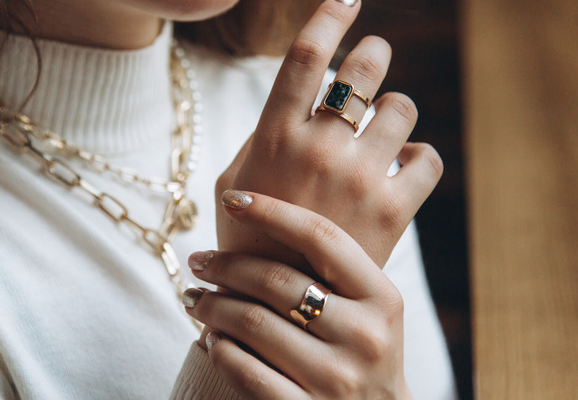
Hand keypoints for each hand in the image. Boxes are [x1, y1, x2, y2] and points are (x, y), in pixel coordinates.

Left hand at [185, 193, 412, 398]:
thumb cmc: (362, 351)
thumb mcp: (370, 308)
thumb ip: (332, 269)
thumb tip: (260, 212)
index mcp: (382, 298)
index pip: (322, 236)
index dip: (272, 210)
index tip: (232, 199)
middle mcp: (365, 336)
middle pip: (276, 280)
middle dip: (225, 265)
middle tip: (198, 261)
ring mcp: (336, 378)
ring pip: (253, 323)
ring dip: (212, 306)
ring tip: (195, 298)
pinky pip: (245, 371)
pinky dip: (220, 349)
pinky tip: (212, 338)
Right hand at [216, 0, 442, 267]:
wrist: (275, 306)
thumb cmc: (247, 238)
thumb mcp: (234, 180)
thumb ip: (263, 136)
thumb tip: (297, 101)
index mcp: (275, 136)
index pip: (306, 54)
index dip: (330, 14)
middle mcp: (319, 148)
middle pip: (363, 69)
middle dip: (374, 53)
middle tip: (374, 56)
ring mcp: (360, 178)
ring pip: (401, 108)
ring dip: (395, 108)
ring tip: (383, 125)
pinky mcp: (394, 210)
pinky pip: (428, 158)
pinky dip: (420, 153)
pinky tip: (404, 161)